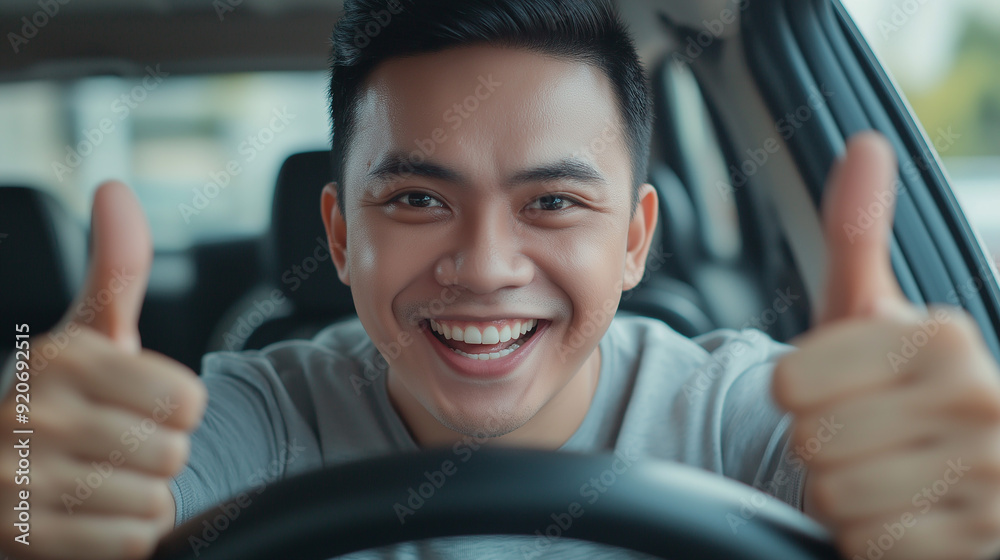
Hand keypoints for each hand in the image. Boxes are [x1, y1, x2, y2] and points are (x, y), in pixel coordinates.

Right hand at [0, 182, 207, 559]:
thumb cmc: (63, 401)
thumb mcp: (87, 334)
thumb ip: (116, 269)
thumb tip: (115, 189)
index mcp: (60, 357)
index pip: (188, 400)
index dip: (177, 410)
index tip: (137, 407)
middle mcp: (31, 413)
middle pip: (174, 451)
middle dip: (158, 455)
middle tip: (114, 449)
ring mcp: (19, 480)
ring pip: (155, 499)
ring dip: (142, 496)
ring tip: (100, 481)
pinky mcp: (23, 538)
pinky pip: (131, 541)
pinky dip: (125, 536)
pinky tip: (91, 517)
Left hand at [773, 132, 999, 559]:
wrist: (945, 477)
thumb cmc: (887, 389)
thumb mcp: (868, 312)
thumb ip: (858, 235)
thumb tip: (863, 144)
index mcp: (946, 336)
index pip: (790, 382)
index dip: (794, 395)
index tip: (837, 392)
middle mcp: (984, 402)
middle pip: (811, 440)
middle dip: (818, 446)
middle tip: (859, 439)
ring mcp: (993, 480)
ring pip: (836, 497)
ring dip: (840, 495)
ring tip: (878, 476)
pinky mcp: (978, 544)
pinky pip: (870, 545)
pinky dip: (867, 538)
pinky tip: (899, 517)